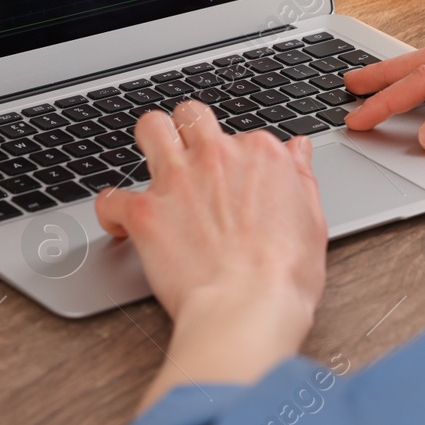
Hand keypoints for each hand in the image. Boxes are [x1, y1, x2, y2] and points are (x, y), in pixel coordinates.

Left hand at [96, 101, 328, 409]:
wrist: (248, 309)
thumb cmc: (284, 277)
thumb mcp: (313, 220)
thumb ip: (300, 176)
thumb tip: (297, 150)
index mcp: (261, 155)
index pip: (243, 135)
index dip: (238, 159)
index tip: (236, 181)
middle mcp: (217, 156)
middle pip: (192, 115)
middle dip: (187, 129)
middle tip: (188, 153)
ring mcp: (178, 179)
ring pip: (150, 128)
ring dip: (149, 141)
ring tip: (151, 161)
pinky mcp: (145, 211)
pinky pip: (112, 197)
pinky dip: (112, 210)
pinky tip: (120, 223)